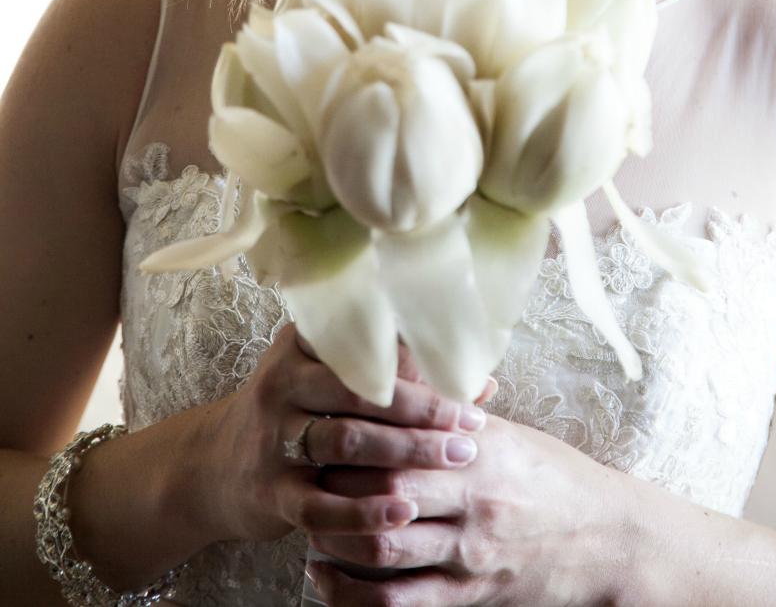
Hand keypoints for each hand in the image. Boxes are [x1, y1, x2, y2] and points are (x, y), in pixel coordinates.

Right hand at [202, 324, 488, 547]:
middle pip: (361, 391)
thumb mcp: (327, 379)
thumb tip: (482, 383)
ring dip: (407, 452)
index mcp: (301, 346)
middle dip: (424, 408)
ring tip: (455, 458)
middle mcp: (283, 384)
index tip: (467, 372)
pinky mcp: (270, 491)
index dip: (421, 358)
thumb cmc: (293, 412)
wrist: (215, 466)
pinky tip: (403, 511)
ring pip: (347, 442)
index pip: (366, 343)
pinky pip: (321, 504)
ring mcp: (273, 438)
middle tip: (472, 423)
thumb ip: (396, 376)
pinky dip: (364, 510)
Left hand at [305, 413, 628, 606]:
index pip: (402, 432)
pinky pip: (399, 603)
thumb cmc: (554, 478)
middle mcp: (473, 497)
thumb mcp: (510, 435)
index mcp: (480, 448)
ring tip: (305, 520)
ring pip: (384, 544)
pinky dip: (352, 595)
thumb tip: (404, 372)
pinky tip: (325, 577)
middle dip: (334, 477)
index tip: (320, 416)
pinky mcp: (471, 598)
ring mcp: (471, 552)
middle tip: (300, 465)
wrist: (609, 541)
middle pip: (384, 483)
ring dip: (335, 535)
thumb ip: (456, 412)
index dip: (354, 426)